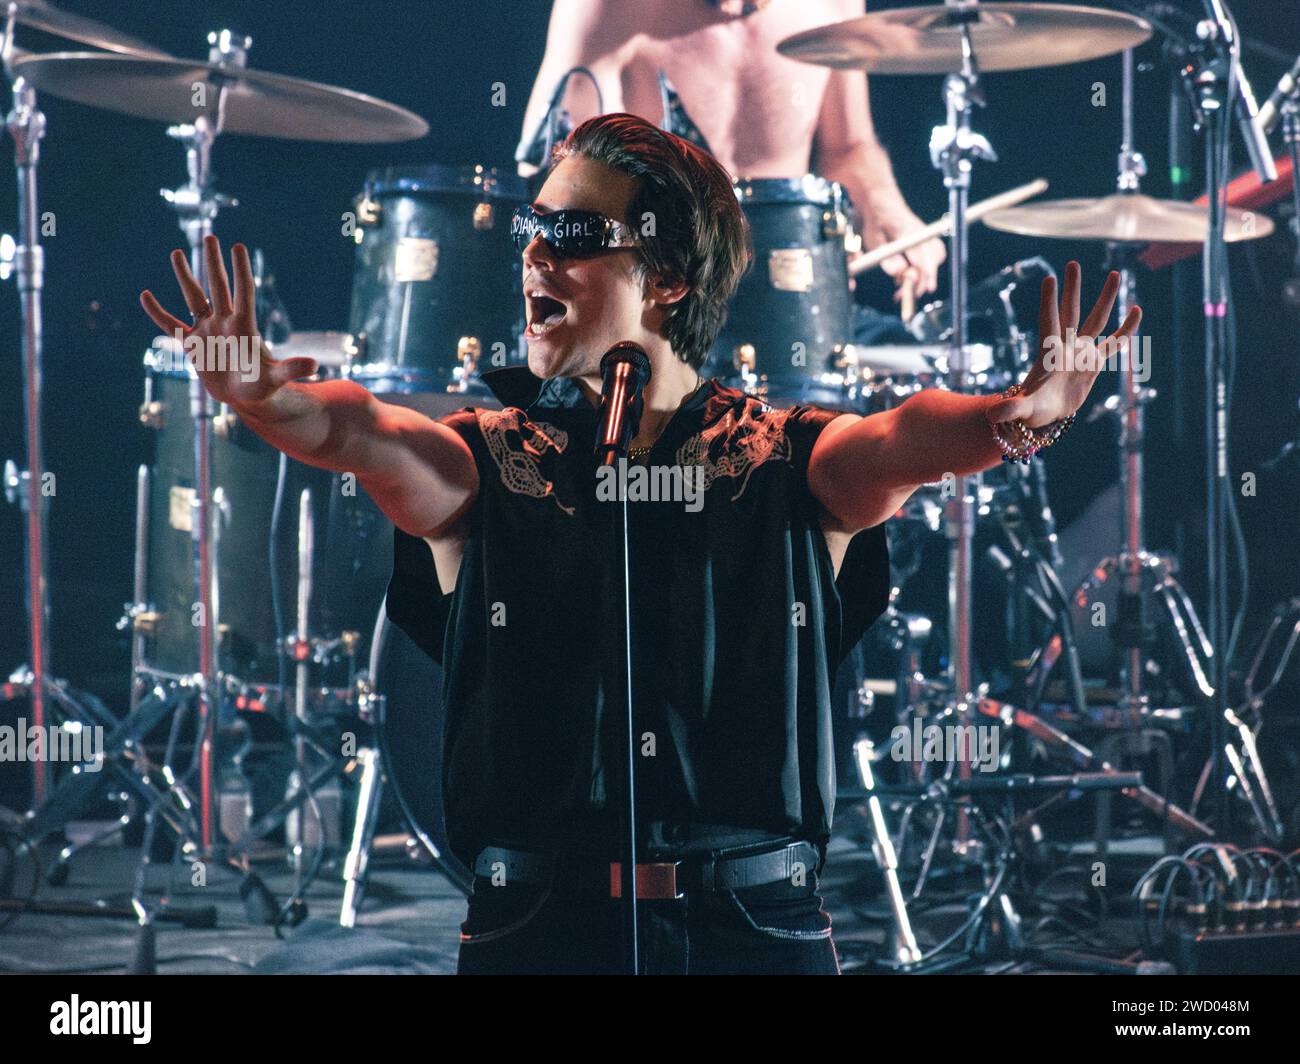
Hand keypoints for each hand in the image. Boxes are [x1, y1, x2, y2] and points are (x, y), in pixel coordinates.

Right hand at [140, 234, 317, 407]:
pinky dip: (158, 313)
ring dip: (185, 276)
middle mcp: (224, 322)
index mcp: (244, 327)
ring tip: (176, 252)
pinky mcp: (192, 344)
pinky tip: (145, 295)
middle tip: (209, 236)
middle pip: (218, 287)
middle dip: (213, 263)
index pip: (243, 292)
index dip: (241, 271)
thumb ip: (292, 370)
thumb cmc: (263, 386)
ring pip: (193, 298)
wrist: (244, 396)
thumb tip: (316, 364)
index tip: (238, 246)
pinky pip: (171, 325)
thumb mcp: (276, 378)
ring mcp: (207, 330)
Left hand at [860, 200, 945, 298]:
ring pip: (937, 255)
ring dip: (927, 272)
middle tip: (907, 295)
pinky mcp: (925, 235)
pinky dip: (928, 264)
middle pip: (933, 259)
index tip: (920, 291)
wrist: (880, 201)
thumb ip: (886, 259)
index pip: (922, 259)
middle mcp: (921, 232)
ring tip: (907, 284)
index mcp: (909, 233)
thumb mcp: (874, 241)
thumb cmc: (875, 221)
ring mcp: (925, 233)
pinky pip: (935, 251)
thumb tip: (898, 274)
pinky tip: (912, 272)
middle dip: (924, 280)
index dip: (924, 277)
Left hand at [985, 261, 1141, 429]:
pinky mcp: (1094, 362)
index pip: (1048, 322)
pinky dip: (1126, 329)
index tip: (1049, 279)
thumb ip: (1009, 410)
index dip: (1049, 302)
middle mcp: (1066, 346)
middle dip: (1072, 289)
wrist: (1045, 413)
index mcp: (1048, 353)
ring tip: (1115, 274)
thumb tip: (992, 415)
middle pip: (1070, 311)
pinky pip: (1114, 343)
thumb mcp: (1020, 410)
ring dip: (1106, 298)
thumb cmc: (1030, 410)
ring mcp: (1081, 351)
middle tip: (1072, 263)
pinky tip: (1137, 310)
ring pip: (1096, 319)